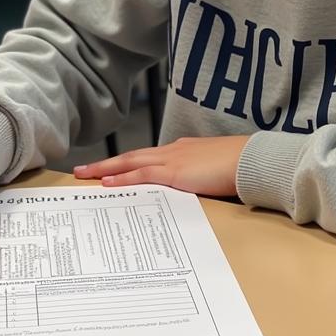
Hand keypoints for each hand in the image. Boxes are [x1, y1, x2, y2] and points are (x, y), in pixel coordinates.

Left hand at [74, 136, 250, 196]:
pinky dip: (123, 178)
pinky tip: (107, 183)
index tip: (112, 169)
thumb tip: (195, 186)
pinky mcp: (174, 173)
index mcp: (182, 150)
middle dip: (107, 164)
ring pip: (130, 162)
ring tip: (86, 175)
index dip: (128, 163)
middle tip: (84, 170)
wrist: (251, 160)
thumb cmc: (240, 165)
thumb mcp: (214, 169)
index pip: (148, 157)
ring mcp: (172, 160)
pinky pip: (142, 175)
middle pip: (132, 156)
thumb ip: (200, 175)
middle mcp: (173, 151)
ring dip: (106, 169)